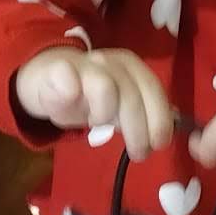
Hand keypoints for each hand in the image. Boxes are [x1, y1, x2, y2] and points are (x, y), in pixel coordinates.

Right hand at [14, 46, 174, 159]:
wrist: (44, 76)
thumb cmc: (87, 94)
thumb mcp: (119, 103)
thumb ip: (143, 110)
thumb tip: (171, 125)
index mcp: (130, 66)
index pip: (152, 89)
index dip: (159, 118)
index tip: (159, 144)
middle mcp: (109, 61)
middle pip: (132, 96)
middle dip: (138, 130)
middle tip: (138, 153)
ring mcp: (83, 63)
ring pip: (104, 89)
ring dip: (102, 116)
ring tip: (95, 123)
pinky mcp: (56, 70)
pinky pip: (67, 81)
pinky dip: (71, 96)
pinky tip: (70, 107)